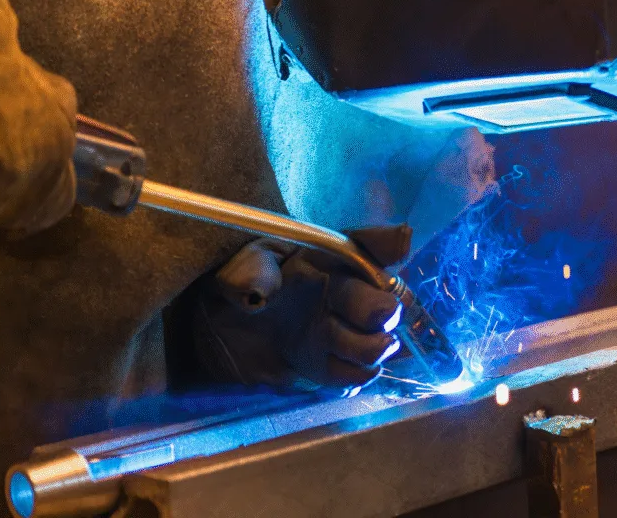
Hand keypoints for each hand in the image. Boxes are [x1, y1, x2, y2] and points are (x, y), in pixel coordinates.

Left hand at [185, 225, 412, 393]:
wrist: (217, 334)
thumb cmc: (233, 287)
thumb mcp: (234, 268)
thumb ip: (250, 271)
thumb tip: (261, 290)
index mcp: (328, 257)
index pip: (372, 243)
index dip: (390, 243)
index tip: (399, 245)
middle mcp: (347, 291)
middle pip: (390, 301)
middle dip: (380, 310)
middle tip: (368, 317)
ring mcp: (345, 331)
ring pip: (383, 341)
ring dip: (366, 346)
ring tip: (332, 340)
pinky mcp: (335, 366)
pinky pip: (363, 374)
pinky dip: (352, 372)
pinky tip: (325, 363)